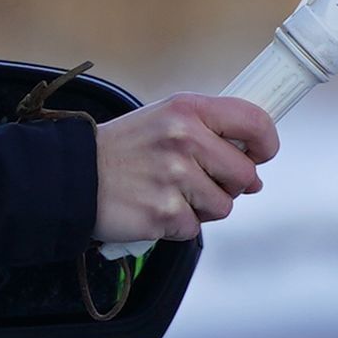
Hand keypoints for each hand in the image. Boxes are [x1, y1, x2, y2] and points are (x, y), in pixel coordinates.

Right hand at [93, 94, 278, 242]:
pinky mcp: (163, 212)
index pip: (254, 121)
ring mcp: (174, 177)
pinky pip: (195, 227)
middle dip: (230, 184)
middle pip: (245, 174)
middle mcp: (183, 139)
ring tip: (170, 193)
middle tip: (200, 181)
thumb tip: (254, 166)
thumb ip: (207, 130)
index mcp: (186, 109)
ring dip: (202, 207)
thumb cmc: (123, 149)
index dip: (266, 143)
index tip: (260, 154)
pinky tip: (153, 207)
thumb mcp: (163, 119)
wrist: (72, 175)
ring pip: (224, 205)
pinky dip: (177, 223)